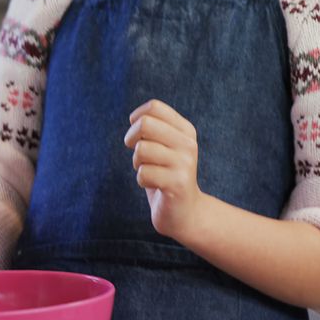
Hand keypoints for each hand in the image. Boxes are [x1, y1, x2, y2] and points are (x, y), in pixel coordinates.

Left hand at [124, 100, 204, 239]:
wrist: (185, 212)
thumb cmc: (165, 175)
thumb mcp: (162, 147)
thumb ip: (153, 130)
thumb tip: (136, 119)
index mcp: (185, 130)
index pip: (154, 107)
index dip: (136, 118)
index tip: (137, 135)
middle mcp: (188, 143)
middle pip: (146, 124)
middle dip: (131, 138)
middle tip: (137, 153)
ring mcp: (184, 163)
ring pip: (141, 150)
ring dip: (137, 163)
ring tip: (148, 171)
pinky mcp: (177, 183)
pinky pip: (143, 173)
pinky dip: (141, 180)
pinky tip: (153, 185)